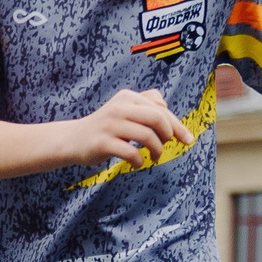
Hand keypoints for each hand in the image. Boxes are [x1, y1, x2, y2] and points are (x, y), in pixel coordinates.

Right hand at [72, 87, 191, 169]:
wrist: (73, 139)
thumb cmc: (105, 126)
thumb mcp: (123, 108)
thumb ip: (144, 102)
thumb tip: (164, 105)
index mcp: (128, 97)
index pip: (161, 109)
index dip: (178, 126)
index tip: (187, 140)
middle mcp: (119, 108)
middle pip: (157, 118)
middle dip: (169, 135)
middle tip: (166, 146)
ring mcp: (110, 125)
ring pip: (147, 136)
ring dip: (156, 150)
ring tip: (154, 157)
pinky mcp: (103, 143)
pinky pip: (131, 153)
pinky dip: (140, 161)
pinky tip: (137, 164)